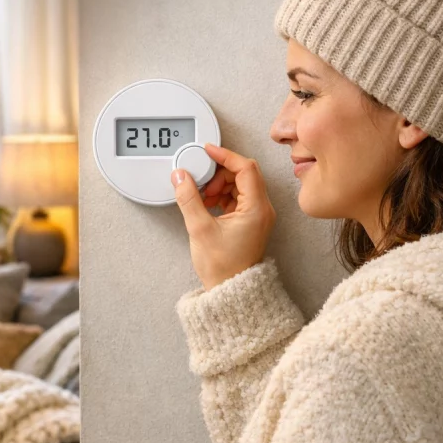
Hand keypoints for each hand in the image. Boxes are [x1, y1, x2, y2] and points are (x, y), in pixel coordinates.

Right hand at [171, 143, 275, 290]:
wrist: (230, 290)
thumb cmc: (223, 268)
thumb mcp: (200, 229)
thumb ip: (188, 198)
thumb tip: (181, 176)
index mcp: (256, 209)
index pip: (245, 168)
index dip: (225, 156)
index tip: (207, 151)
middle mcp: (262, 209)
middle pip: (243, 173)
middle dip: (219, 173)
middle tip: (201, 182)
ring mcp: (257, 215)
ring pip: (239, 184)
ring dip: (219, 184)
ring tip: (203, 197)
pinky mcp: (249, 220)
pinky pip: (237, 196)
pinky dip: (221, 194)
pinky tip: (207, 204)